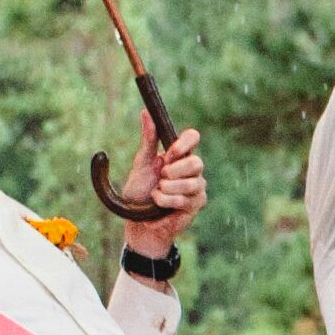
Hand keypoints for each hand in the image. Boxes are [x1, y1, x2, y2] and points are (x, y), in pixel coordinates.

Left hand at [109, 122, 204, 250]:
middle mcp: (191, 169)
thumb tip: (145, 113)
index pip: (192, 137)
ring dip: (168, 189)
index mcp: (178, 155)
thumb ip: (148, 140)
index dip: (184, 143)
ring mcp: (197, 186)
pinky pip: (186, 199)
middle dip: (175, 171)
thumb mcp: (141, 164)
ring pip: (192, 182)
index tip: (169, 152)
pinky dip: (168, 201)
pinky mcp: (197, 203)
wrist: (137, 221)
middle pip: (196, 161)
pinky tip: (159, 204)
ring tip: (156, 194)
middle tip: (161, 177)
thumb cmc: (140, 192)